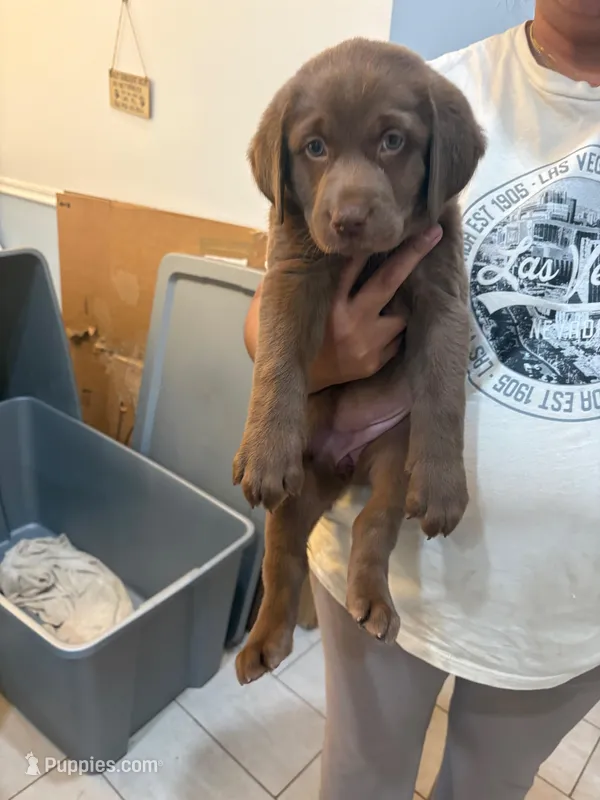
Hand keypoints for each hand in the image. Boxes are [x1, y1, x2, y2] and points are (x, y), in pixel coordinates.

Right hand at [309, 224, 442, 391]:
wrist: (300, 379)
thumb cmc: (303, 333)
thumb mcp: (305, 304)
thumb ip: (321, 281)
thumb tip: (341, 248)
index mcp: (328, 303)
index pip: (352, 264)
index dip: (372, 242)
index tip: (389, 221)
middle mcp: (349, 322)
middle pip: (388, 281)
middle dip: (413, 254)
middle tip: (435, 232)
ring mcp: (365, 344)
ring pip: (400, 316)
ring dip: (399, 309)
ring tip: (390, 309)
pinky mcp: (374, 362)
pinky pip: (395, 341)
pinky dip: (392, 333)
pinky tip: (382, 332)